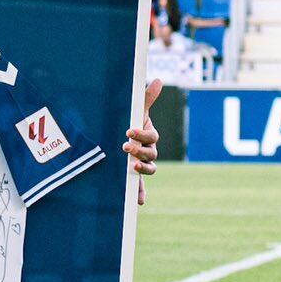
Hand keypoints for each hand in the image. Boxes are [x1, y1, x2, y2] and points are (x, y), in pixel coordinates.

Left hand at [125, 78, 161, 204]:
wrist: (122, 138)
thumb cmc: (131, 124)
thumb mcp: (137, 112)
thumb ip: (146, 99)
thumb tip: (159, 79)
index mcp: (150, 137)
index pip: (151, 136)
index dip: (141, 134)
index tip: (128, 131)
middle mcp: (149, 152)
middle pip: (151, 154)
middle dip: (140, 151)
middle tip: (126, 148)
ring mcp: (143, 164)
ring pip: (149, 170)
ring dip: (143, 170)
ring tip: (132, 167)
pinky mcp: (134, 176)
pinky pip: (140, 187)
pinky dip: (141, 194)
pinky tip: (139, 202)